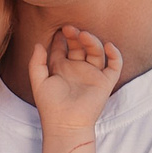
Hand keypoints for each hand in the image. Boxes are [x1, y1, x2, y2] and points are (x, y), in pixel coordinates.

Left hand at [29, 24, 121, 140]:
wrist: (65, 124)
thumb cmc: (50, 106)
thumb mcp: (38, 82)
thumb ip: (36, 63)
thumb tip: (39, 44)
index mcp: (61, 68)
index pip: (62, 47)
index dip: (61, 37)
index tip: (58, 29)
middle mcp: (77, 69)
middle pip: (79, 46)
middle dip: (75, 36)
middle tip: (69, 28)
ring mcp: (92, 74)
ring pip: (96, 52)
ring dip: (92, 41)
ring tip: (83, 35)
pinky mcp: (106, 82)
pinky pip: (115, 65)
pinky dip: (115, 54)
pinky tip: (108, 46)